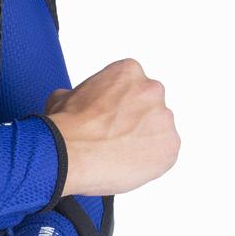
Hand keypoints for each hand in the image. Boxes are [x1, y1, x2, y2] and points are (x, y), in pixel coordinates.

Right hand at [46, 57, 179, 195]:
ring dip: (143, 139)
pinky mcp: (171, 146)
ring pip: (158, 130)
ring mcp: (164, 119)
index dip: (119, 103)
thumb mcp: (64, 97)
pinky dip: (150, 160)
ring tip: (118, 153)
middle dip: (135, 119)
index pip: (132, 84)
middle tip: (115, 134)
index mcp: (129, 72)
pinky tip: (127, 163)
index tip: (110, 115)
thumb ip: (82, 94)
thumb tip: (74, 101)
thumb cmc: (68, 126)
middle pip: (149, 105)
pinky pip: (164, 153)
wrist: (72, 152)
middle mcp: (152, 90)